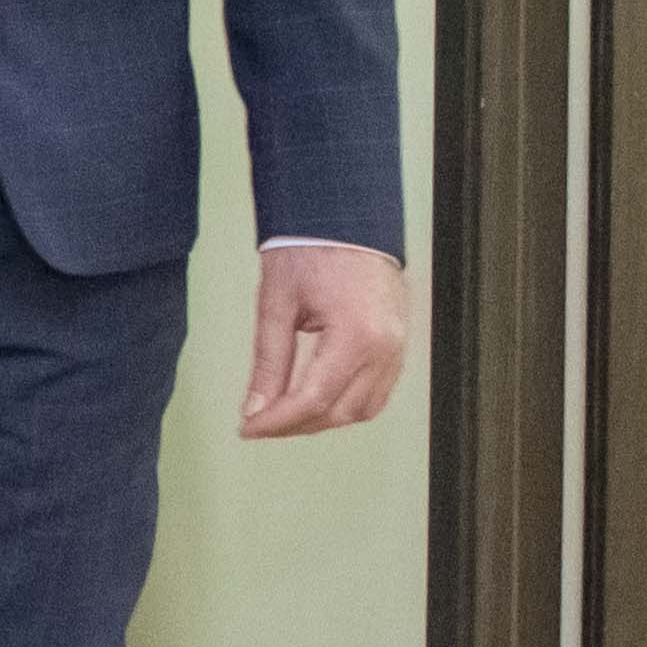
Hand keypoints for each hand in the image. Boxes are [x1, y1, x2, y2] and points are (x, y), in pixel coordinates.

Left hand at [236, 242, 411, 438]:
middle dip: (296, 425)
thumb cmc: (312, 250)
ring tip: (283, 415)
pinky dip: (346, 404)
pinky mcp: (399, 345)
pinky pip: (377, 392)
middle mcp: (385, 346)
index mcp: (356, 334)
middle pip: (340, 411)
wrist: (347, 219)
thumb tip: (255, 408)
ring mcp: (398, 347)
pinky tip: (316, 401)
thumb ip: (269, 362)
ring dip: (323, 419)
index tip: (248, 428)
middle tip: (258, 423)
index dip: (277, 421)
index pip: (314, 398)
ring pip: (363, 409)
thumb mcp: (277, 305)